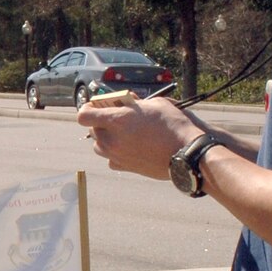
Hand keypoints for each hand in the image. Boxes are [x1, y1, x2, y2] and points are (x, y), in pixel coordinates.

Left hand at [78, 95, 200, 180]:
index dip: (88, 109)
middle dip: (100, 122)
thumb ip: (135, 103)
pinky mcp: (126, 167)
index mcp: (117, 120)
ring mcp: (117, 155)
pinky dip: (114, 153)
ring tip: (121, 133)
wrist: (187, 154)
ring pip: (98, 146)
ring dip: (105, 138)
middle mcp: (112, 140)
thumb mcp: (155, 104)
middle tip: (114, 118)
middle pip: (92, 130)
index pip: (84, 116)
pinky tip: (127, 147)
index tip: (95, 106)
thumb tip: (128, 103)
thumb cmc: (173, 125)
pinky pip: (110, 159)